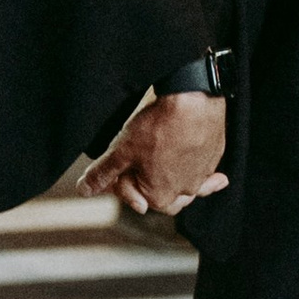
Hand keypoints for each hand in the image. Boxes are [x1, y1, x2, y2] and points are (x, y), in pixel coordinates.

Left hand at [80, 90, 227, 218]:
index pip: (134, 197)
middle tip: (140, 173)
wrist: (193, 98)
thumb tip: (84, 190)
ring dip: (179, 185)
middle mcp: (184, 191)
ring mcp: (202, 175)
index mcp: (159, 196)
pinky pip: (207, 173)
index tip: (116, 163)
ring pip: (188, 188)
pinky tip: (215, 177)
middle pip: (165, 200)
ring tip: (170, 178)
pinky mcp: (214, 156)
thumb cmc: (157, 125)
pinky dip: (205, 175)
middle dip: (151, 190)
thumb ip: (103, 173)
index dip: (121, 181)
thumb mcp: (121, 150)